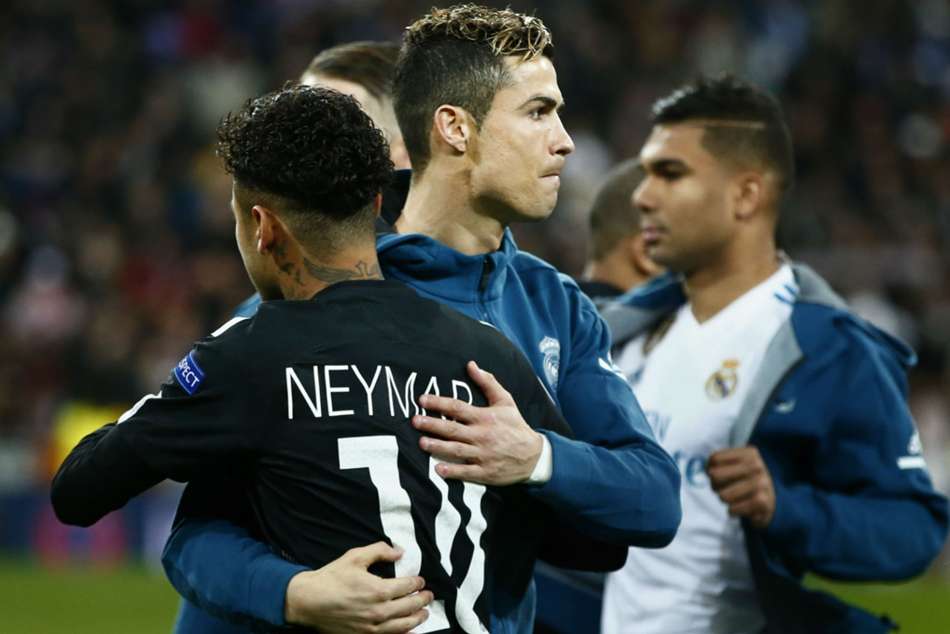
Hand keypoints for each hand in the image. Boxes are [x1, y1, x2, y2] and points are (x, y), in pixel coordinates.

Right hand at [285, 541, 431, 632]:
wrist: (308, 601)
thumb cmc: (331, 578)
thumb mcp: (355, 557)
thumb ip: (379, 550)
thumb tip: (399, 552)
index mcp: (378, 590)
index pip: (407, 587)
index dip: (417, 583)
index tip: (420, 581)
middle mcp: (378, 611)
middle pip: (409, 607)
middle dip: (422, 600)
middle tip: (428, 596)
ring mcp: (372, 628)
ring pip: (403, 625)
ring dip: (417, 619)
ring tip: (424, 614)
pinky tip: (410, 631)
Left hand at [412, 360, 543, 484]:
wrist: (534, 456)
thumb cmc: (516, 426)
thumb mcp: (505, 401)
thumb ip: (488, 382)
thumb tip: (471, 364)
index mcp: (485, 417)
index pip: (458, 407)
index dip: (439, 403)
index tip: (422, 400)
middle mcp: (482, 435)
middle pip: (453, 429)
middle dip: (432, 424)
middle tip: (414, 421)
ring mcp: (483, 455)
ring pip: (456, 450)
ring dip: (438, 446)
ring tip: (421, 443)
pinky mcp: (485, 472)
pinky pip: (466, 472)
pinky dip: (453, 471)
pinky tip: (438, 469)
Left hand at [707, 446, 775, 527]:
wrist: (771, 501)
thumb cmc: (745, 480)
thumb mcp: (736, 465)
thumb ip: (718, 464)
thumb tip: (708, 471)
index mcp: (749, 453)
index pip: (714, 459)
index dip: (709, 469)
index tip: (716, 473)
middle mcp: (757, 465)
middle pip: (715, 475)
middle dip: (714, 485)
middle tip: (722, 488)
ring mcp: (762, 483)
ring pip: (724, 495)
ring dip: (723, 499)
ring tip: (731, 498)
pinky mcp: (763, 502)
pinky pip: (733, 508)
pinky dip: (731, 510)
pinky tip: (736, 508)